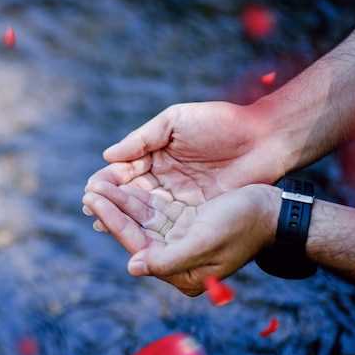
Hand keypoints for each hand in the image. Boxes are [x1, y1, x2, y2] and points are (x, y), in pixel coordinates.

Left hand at [82, 183, 280, 295]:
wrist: (273, 211)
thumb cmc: (243, 225)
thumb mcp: (205, 241)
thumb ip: (168, 259)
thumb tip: (132, 267)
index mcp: (181, 271)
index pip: (137, 244)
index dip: (113, 221)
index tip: (92, 201)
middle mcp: (177, 259)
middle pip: (136, 231)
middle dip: (112, 209)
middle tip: (88, 190)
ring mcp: (180, 241)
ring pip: (142, 218)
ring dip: (121, 201)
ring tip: (97, 184)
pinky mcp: (185, 224)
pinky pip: (155, 210)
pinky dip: (138, 197)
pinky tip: (121, 184)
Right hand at [85, 101, 285, 238]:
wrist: (264, 137)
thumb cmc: (220, 122)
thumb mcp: (175, 122)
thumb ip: (141, 139)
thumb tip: (107, 155)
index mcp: (156, 153)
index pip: (125, 169)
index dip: (108, 179)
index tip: (92, 188)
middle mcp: (164, 176)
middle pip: (130, 192)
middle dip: (110, 200)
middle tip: (90, 208)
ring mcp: (179, 195)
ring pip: (145, 208)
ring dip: (123, 216)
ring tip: (101, 222)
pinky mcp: (196, 211)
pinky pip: (168, 221)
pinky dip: (149, 228)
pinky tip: (132, 233)